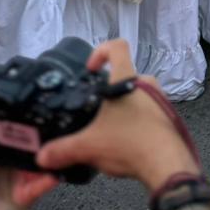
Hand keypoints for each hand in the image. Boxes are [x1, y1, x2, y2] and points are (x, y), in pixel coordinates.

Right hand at [37, 40, 198, 191]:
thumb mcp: (88, 146)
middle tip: (93, 111)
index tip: (90, 70)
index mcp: (127, 79)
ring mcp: (160, 99)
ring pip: (136, 95)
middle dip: (107, 93)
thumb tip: (41, 156)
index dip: (100, 51)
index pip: (117, 46)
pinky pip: (147, 111)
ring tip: (107, 132)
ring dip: (121, 109)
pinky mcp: (168, 116)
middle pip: (124, 76)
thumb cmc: (127, 142)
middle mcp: (147, 83)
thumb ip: (62, 150)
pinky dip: (134, 122)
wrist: (166, 163)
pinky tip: (124, 144)